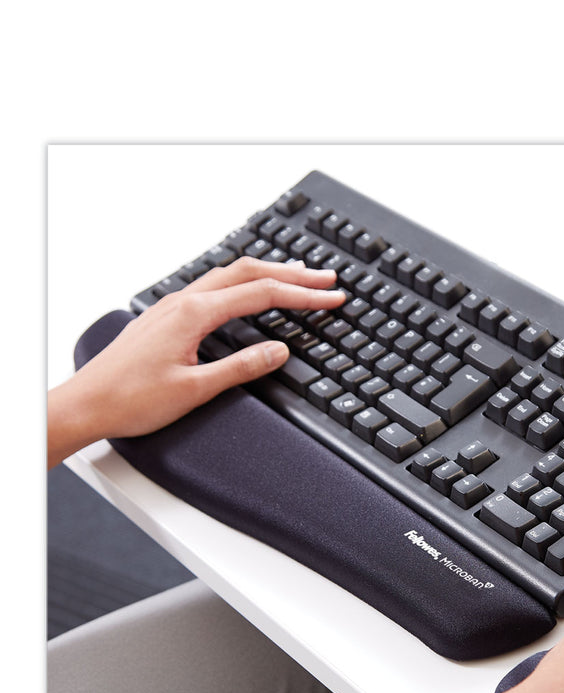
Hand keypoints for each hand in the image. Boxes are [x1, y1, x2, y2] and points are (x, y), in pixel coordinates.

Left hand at [48, 257, 344, 466]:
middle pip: (248, 272)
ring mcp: (173, 305)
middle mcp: (183, 301)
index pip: (261, 294)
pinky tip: (250, 292)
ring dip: (268, 273)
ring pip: (229, 275)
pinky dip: (243, 283)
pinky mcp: (167, 316)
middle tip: (327, 280)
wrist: (87, 404)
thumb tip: (279, 351)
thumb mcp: (196, 390)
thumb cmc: (131, 399)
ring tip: (298, 278)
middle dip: (292, 274)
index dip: (302, 296)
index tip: (331, 298)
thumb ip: (241, 367)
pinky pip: (213, 286)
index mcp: (194, 313)